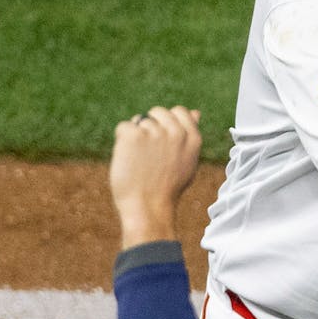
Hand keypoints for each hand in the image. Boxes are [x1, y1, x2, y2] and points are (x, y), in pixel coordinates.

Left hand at [109, 105, 202, 248]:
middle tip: (150, 154)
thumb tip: (196, 112)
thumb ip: (190, 136)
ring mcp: (155, 133)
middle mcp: (176, 132)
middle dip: (150, 126)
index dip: (168, 122)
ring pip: (138, 121)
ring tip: (141, 161)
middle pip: (157, 112)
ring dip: (135, 137)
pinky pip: (124, 127)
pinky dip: (121, 141)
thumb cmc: (168, 187)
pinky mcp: (134, 135)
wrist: (148, 207)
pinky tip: (129, 159)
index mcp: (193, 138)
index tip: (163, 140)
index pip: (180, 111)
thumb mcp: (188, 161)